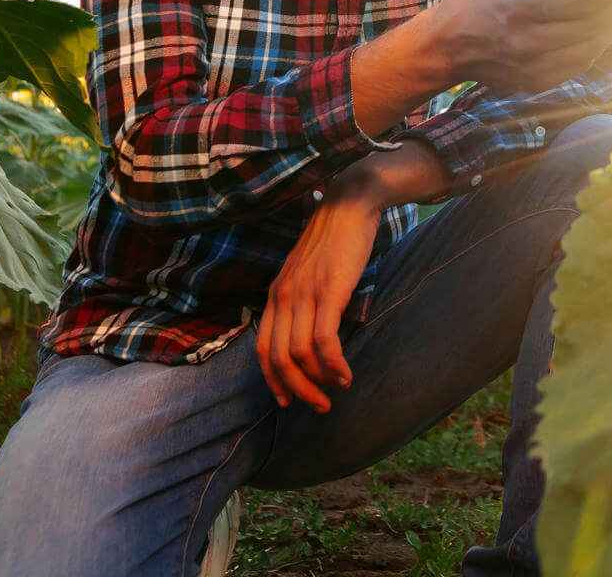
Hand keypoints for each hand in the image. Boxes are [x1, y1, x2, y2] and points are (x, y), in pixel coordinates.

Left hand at [256, 184, 381, 412]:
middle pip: (278, 358)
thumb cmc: (334, 240)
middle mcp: (283, 297)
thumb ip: (303, 301)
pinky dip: (333, 363)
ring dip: (317, 381)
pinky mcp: (328, 292)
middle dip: (296, 390)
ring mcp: (304, 295)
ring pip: (298, 354)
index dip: (273, 380)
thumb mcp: (307, 273)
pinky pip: (323, 340)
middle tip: (318, 406)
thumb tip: (313, 336)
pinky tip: (345, 373)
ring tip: (336, 391)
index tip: (287, 400)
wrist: (349, 206)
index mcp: (276, 294)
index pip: (262, 349)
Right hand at [428, 0, 611, 93]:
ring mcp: (532, 68)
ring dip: (608, 30)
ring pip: (589, 50)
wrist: (444, 48)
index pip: (580, 1)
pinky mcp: (534, 84)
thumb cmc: (475, 3)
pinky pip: (576, 67)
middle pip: (590, 27)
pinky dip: (592, 50)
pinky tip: (596, 35)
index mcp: (521, 9)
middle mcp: (528, 42)